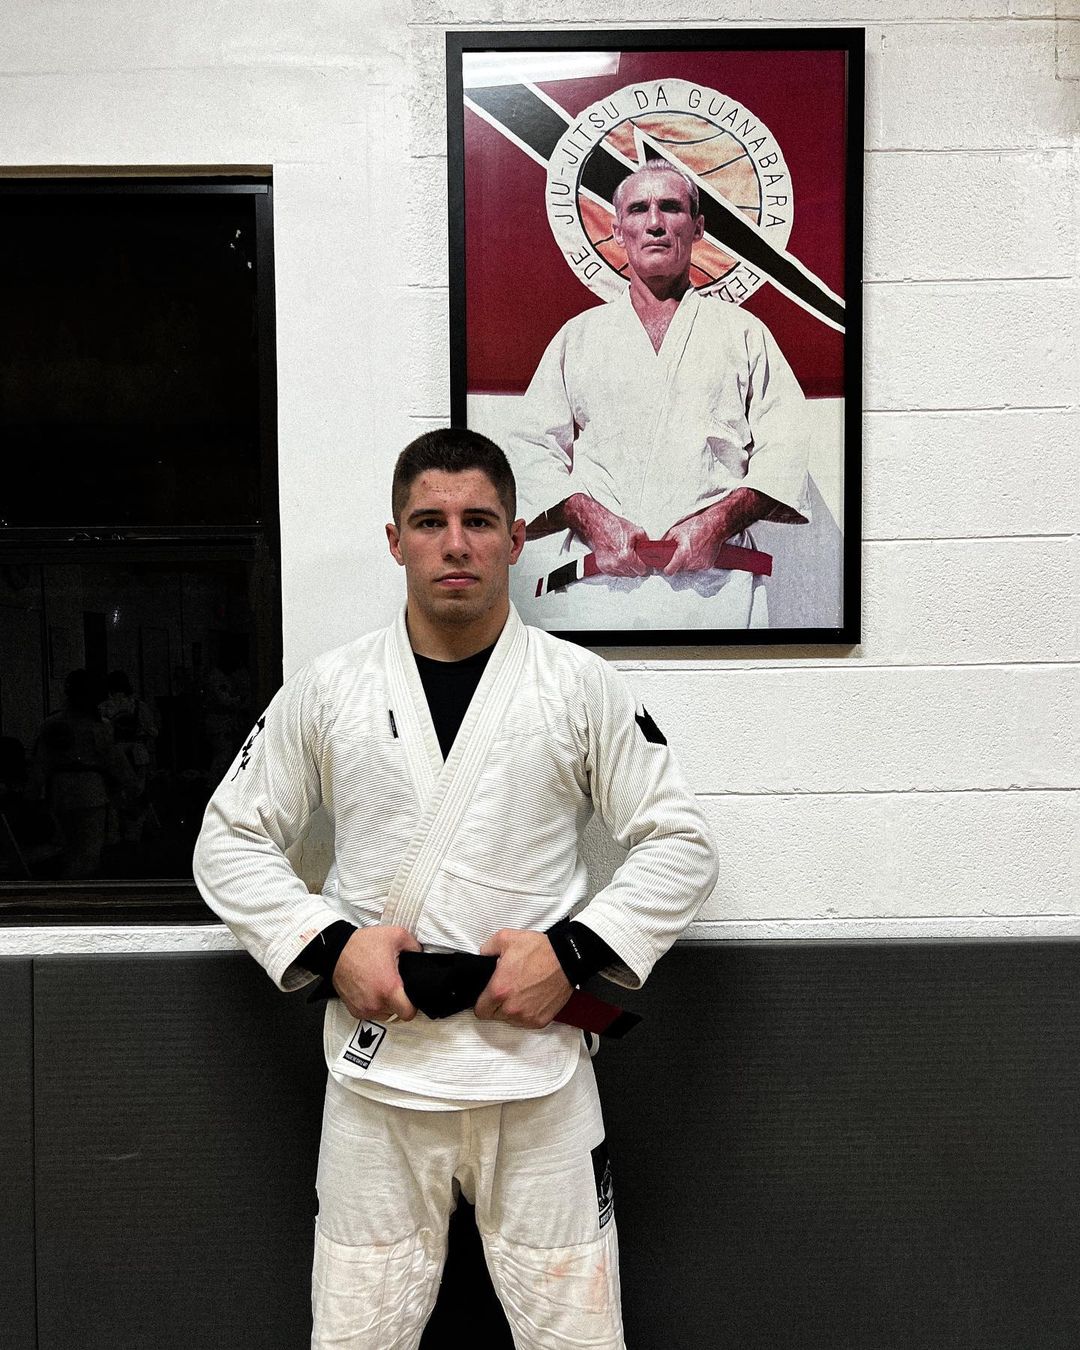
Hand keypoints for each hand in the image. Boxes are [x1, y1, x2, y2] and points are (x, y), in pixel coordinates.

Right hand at [332, 925, 420, 1022]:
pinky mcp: (354, 1010)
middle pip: (396, 1013)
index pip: (408, 1013)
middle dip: (399, 1001)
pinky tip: (371, 990)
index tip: (410, 996)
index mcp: (389, 988)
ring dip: (385, 1004)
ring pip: (384, 1014)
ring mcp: (364, 1008)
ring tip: (382, 986)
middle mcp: (376, 1003)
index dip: (413, 1005)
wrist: (335, 950)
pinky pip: (370, 1013)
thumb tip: (420, 954)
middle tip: (396, 985)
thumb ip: (414, 946)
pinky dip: (373, 1005)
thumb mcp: (396, 935)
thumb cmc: (362, 944)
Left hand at [474, 929, 572, 1029]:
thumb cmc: (541, 950)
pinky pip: (525, 1022)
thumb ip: (487, 948)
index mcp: (499, 990)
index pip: (479, 1010)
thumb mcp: (506, 938)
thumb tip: (482, 955)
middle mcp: (511, 1008)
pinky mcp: (540, 1020)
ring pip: (509, 1020)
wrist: (567, 958)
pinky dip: (526, 1013)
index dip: (482, 1001)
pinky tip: (531, 997)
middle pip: (493, 1016)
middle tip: (506, 989)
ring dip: (511, 1010)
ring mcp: (526, 1016)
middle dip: (496, 1005)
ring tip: (520, 992)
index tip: (487, 996)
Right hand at [564, 495, 648, 576]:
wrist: (598, 526)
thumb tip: (651, 549)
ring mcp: (609, 567)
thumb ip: (646, 543)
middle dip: (636, 567)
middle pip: (633, 574)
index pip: (642, 571)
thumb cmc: (613, 527)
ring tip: (626, 557)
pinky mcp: (603, 567)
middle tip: (636, 557)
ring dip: (627, 568)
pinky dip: (618, 568)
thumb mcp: (636, 531)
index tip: (645, 563)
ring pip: (624, 575)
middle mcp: (617, 564)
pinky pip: (615, 573)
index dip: (645, 566)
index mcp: (626, 557)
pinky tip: (619, 558)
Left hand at [660, 488, 777, 573]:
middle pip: (679, 570)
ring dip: (687, 563)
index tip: (666, 566)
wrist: (715, 526)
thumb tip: (659, 549)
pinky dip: (696, 562)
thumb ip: (666, 542)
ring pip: (688, 569)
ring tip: (690, 550)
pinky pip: (697, 567)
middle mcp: (692, 562)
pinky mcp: (707, 565)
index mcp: (682, 554)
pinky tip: (697, 552)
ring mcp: (700, 564)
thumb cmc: (696, 527)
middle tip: (679, 553)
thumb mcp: (676, 531)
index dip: (666, 569)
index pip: (670, 571)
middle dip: (678, 563)